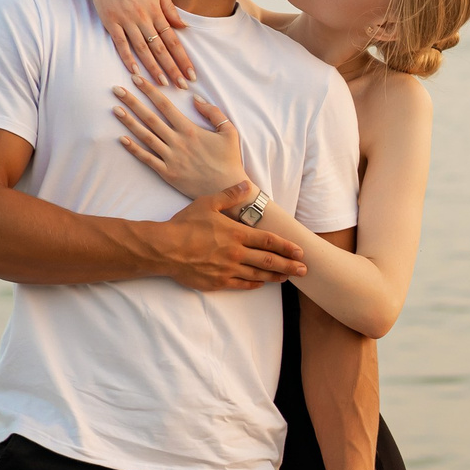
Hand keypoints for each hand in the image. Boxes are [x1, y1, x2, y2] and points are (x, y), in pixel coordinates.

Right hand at [86, 0, 191, 84]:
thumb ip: (170, 8)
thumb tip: (184, 26)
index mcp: (156, 10)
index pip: (173, 39)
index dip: (183, 58)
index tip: (191, 74)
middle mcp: (144, 17)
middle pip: (161, 48)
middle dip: (173, 69)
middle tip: (182, 87)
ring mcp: (127, 20)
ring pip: (143, 49)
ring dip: (154, 68)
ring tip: (163, 84)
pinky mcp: (111, 21)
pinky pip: (121, 43)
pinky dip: (128, 58)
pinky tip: (135, 72)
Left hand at [114, 78, 250, 201]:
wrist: (227, 189)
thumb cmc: (229, 160)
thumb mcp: (229, 131)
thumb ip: (213, 113)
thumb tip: (196, 99)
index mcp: (190, 129)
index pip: (165, 105)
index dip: (149, 91)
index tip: (136, 79)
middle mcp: (177, 142)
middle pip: (150, 118)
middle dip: (132, 102)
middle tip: (117, 89)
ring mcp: (170, 158)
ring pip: (145, 136)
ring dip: (129, 122)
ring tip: (115, 109)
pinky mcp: (167, 173)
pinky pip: (147, 159)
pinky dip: (133, 149)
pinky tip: (121, 139)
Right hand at [163, 195, 305, 290]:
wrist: (165, 248)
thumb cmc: (185, 224)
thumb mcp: (207, 203)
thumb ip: (229, 196)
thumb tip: (246, 185)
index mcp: (236, 234)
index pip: (269, 241)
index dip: (286, 246)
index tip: (300, 251)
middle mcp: (236, 253)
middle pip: (269, 260)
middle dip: (288, 265)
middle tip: (304, 270)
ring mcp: (228, 269)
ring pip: (258, 274)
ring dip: (275, 276)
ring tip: (288, 277)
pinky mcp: (217, 282)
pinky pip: (241, 284)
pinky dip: (254, 284)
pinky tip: (262, 283)